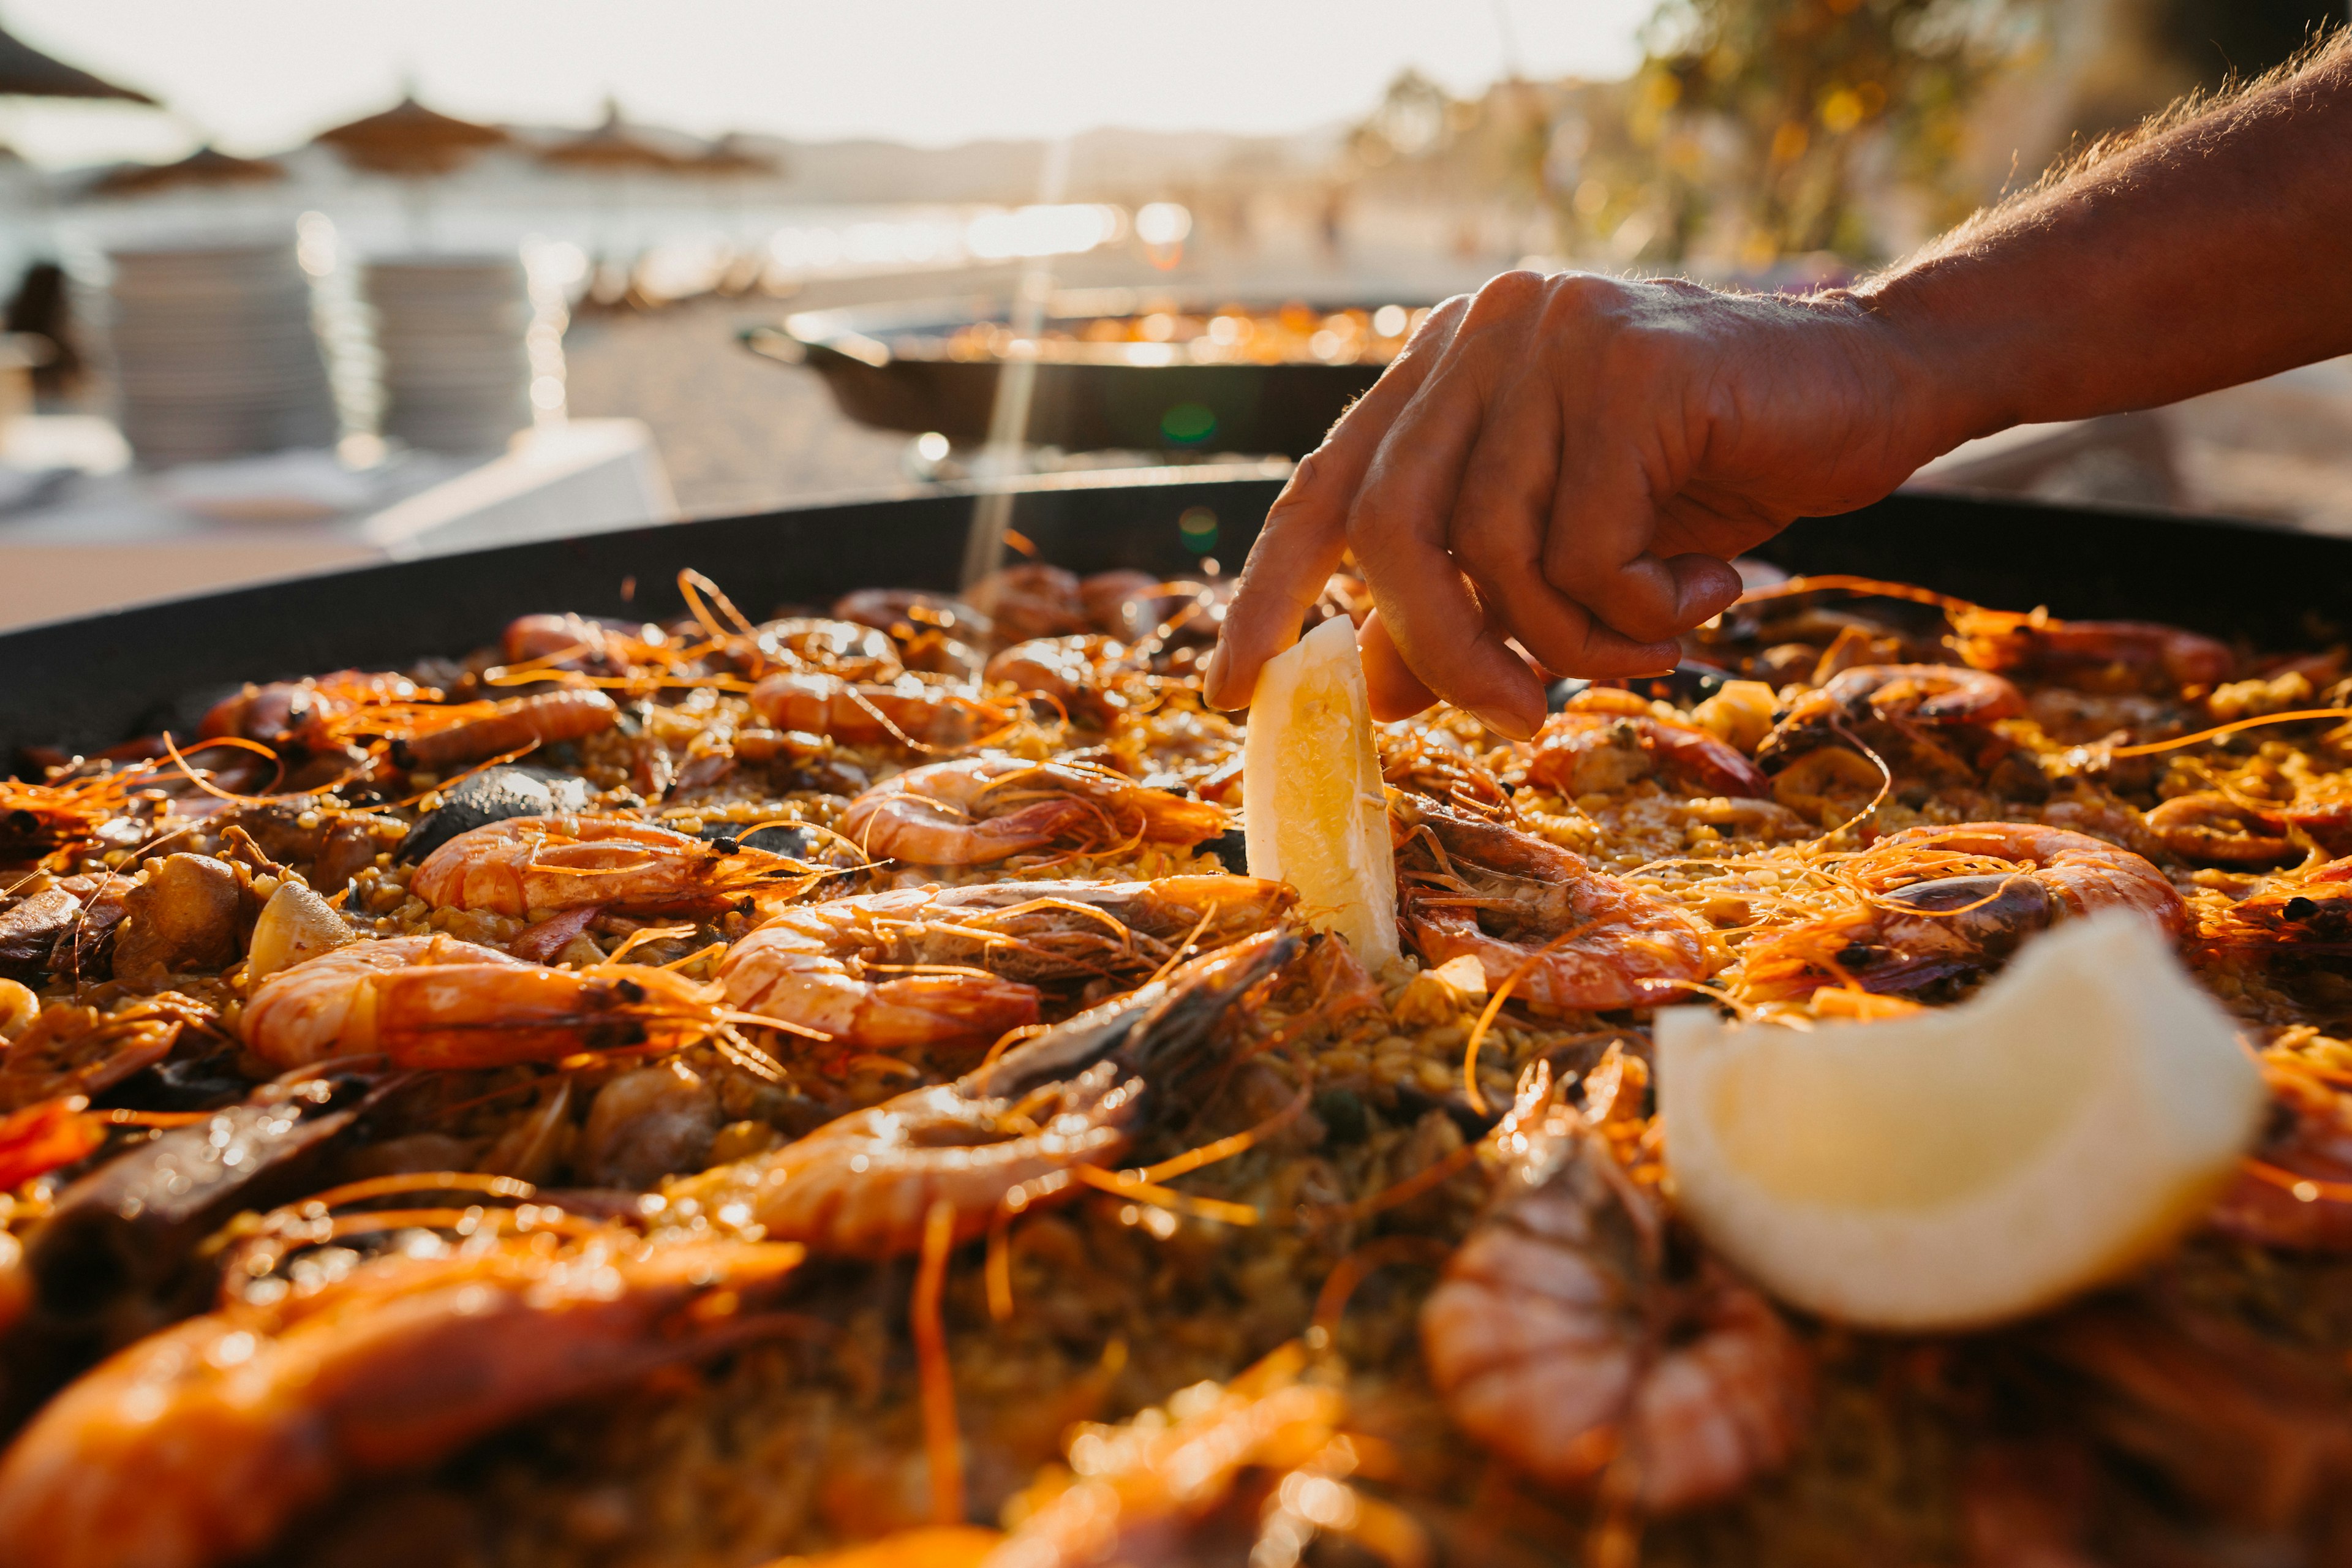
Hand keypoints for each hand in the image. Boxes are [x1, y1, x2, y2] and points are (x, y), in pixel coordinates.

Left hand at [1202, 270, 1951, 736]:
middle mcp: (1481, 334)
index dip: (1268, 594)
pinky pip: (1589, 551)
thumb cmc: (1710, 474)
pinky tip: (1707, 582)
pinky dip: (1644, 608)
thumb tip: (1367, 693)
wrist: (1875, 385)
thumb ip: (1466, 602)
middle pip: (1391, 531)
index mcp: (1445, 367)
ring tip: (1657, 633)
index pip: (1323, 487)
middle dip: (1446, 653)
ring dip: (1578, 638)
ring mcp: (1552, 338)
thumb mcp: (1571, 547)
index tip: (1232, 692)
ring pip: (1497, 555)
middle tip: (1522, 717)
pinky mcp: (1629, 370)